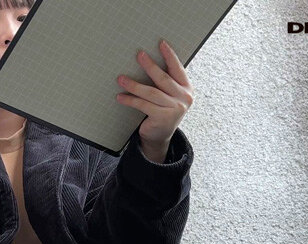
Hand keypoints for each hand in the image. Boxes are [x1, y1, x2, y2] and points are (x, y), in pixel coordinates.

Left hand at [115, 40, 193, 161]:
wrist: (160, 136)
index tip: (161, 43)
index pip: (177, 69)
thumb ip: (165, 82)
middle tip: (139, 55)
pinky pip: (143, 105)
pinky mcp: (163, 118)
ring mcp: (175, 109)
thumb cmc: (162, 111)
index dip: (170, 55)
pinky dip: (130, 100)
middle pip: (163, 78)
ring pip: (151, 92)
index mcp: (186, 88)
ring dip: (134, 84)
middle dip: (149, 65)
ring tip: (121, 79)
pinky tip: (121, 97)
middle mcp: (184, 98)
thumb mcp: (168, 96)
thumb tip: (146, 61)